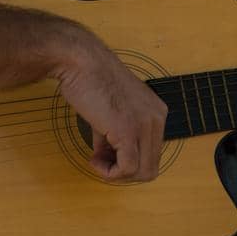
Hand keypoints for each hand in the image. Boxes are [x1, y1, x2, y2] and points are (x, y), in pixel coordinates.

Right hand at [53, 26, 168, 181]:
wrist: (80, 62)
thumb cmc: (90, 80)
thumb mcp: (111, 112)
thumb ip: (115, 135)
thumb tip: (108, 158)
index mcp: (156, 112)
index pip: (152, 153)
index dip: (127, 159)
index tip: (105, 151)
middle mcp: (157, 119)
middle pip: (150, 167)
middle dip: (123, 170)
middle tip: (100, 158)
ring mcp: (144, 125)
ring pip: (142, 172)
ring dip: (116, 173)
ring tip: (96, 158)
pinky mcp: (128, 131)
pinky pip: (127, 169)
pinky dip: (109, 173)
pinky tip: (94, 159)